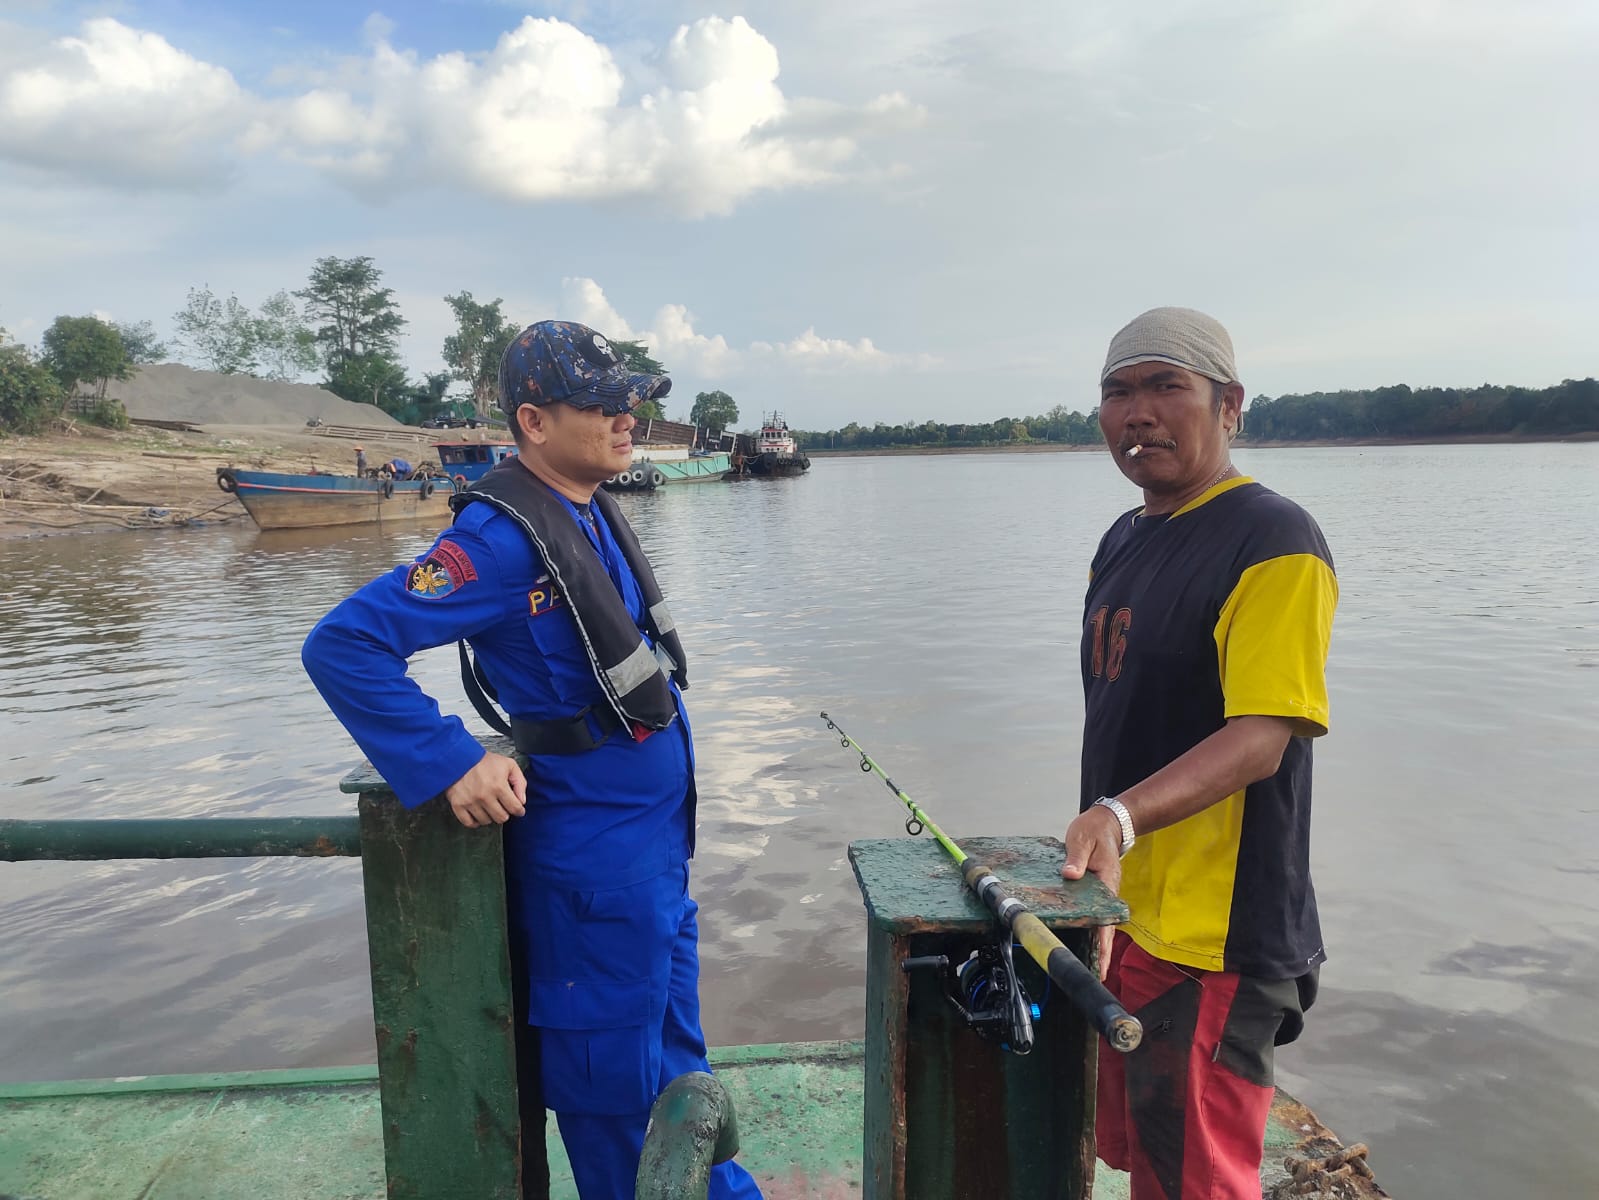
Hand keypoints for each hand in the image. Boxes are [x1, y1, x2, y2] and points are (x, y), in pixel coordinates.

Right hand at [443, 752, 526, 827]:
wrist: (460, 757)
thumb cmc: (485, 761)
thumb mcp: (509, 765)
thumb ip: (520, 782)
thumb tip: (522, 802)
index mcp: (499, 786)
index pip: (514, 808)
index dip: (519, 810)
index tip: (518, 810)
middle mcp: (484, 796)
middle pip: (501, 818)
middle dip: (505, 813)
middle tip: (502, 806)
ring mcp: (470, 802)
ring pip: (486, 821)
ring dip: (490, 816)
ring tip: (490, 807)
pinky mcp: (458, 805)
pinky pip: (469, 823)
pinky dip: (475, 822)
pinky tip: (478, 814)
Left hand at [1061, 806, 1124, 980]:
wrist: (1105, 823)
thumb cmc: (1094, 831)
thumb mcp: (1083, 840)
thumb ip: (1076, 858)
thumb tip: (1069, 874)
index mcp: (1107, 883)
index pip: (1107, 919)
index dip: (1105, 942)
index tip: (1103, 961)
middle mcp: (1107, 892)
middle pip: (1106, 928)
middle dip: (1103, 952)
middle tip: (1099, 975)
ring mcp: (1102, 894)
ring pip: (1099, 923)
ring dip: (1095, 944)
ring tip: (1091, 967)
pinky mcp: (1094, 892)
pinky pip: (1092, 913)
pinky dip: (1088, 928)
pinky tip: (1080, 941)